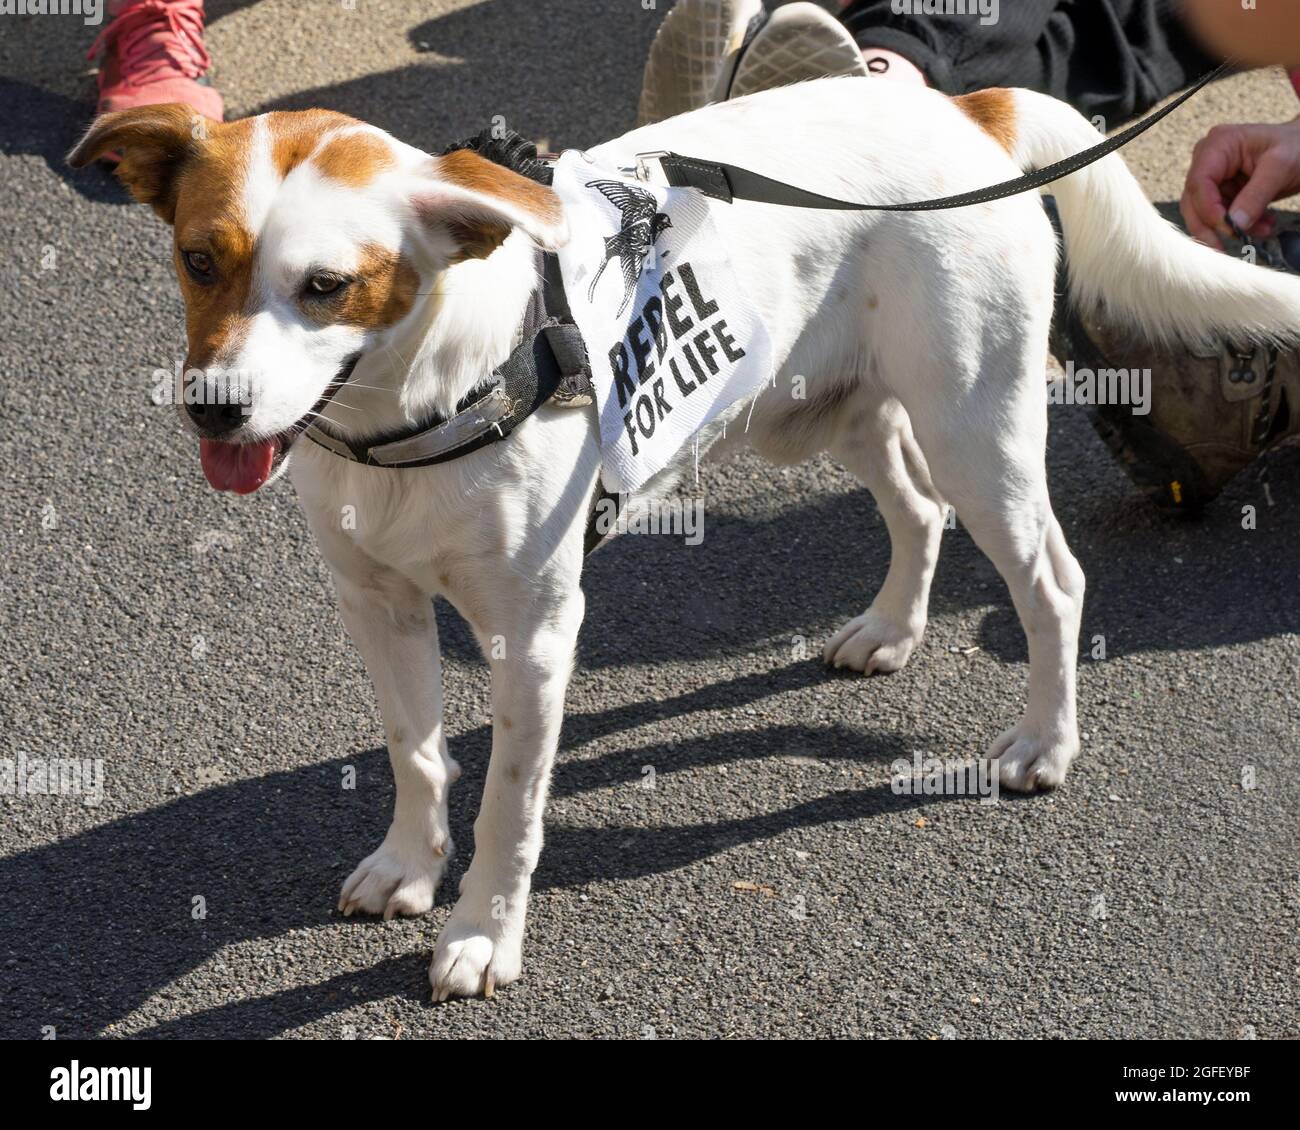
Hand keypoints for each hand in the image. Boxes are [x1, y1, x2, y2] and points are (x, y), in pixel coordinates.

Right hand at [1181, 118, 1299, 248]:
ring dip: (1229, 228)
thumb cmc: (1297, 146)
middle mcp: (1208, 160)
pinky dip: (1240, 225)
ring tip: (1262, 231)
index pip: (1198, 183)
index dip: (1209, 209)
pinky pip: (1220, 216)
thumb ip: (1256, 196)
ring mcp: (1214, 177)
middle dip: (1211, 226)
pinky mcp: (1222, 191)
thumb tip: (1234, 225)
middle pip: (1194, 201)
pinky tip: (1263, 225)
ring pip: (1204, 213)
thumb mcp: (1281, 167)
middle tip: (1226, 248)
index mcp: (1218, 145)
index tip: (1229, 228)